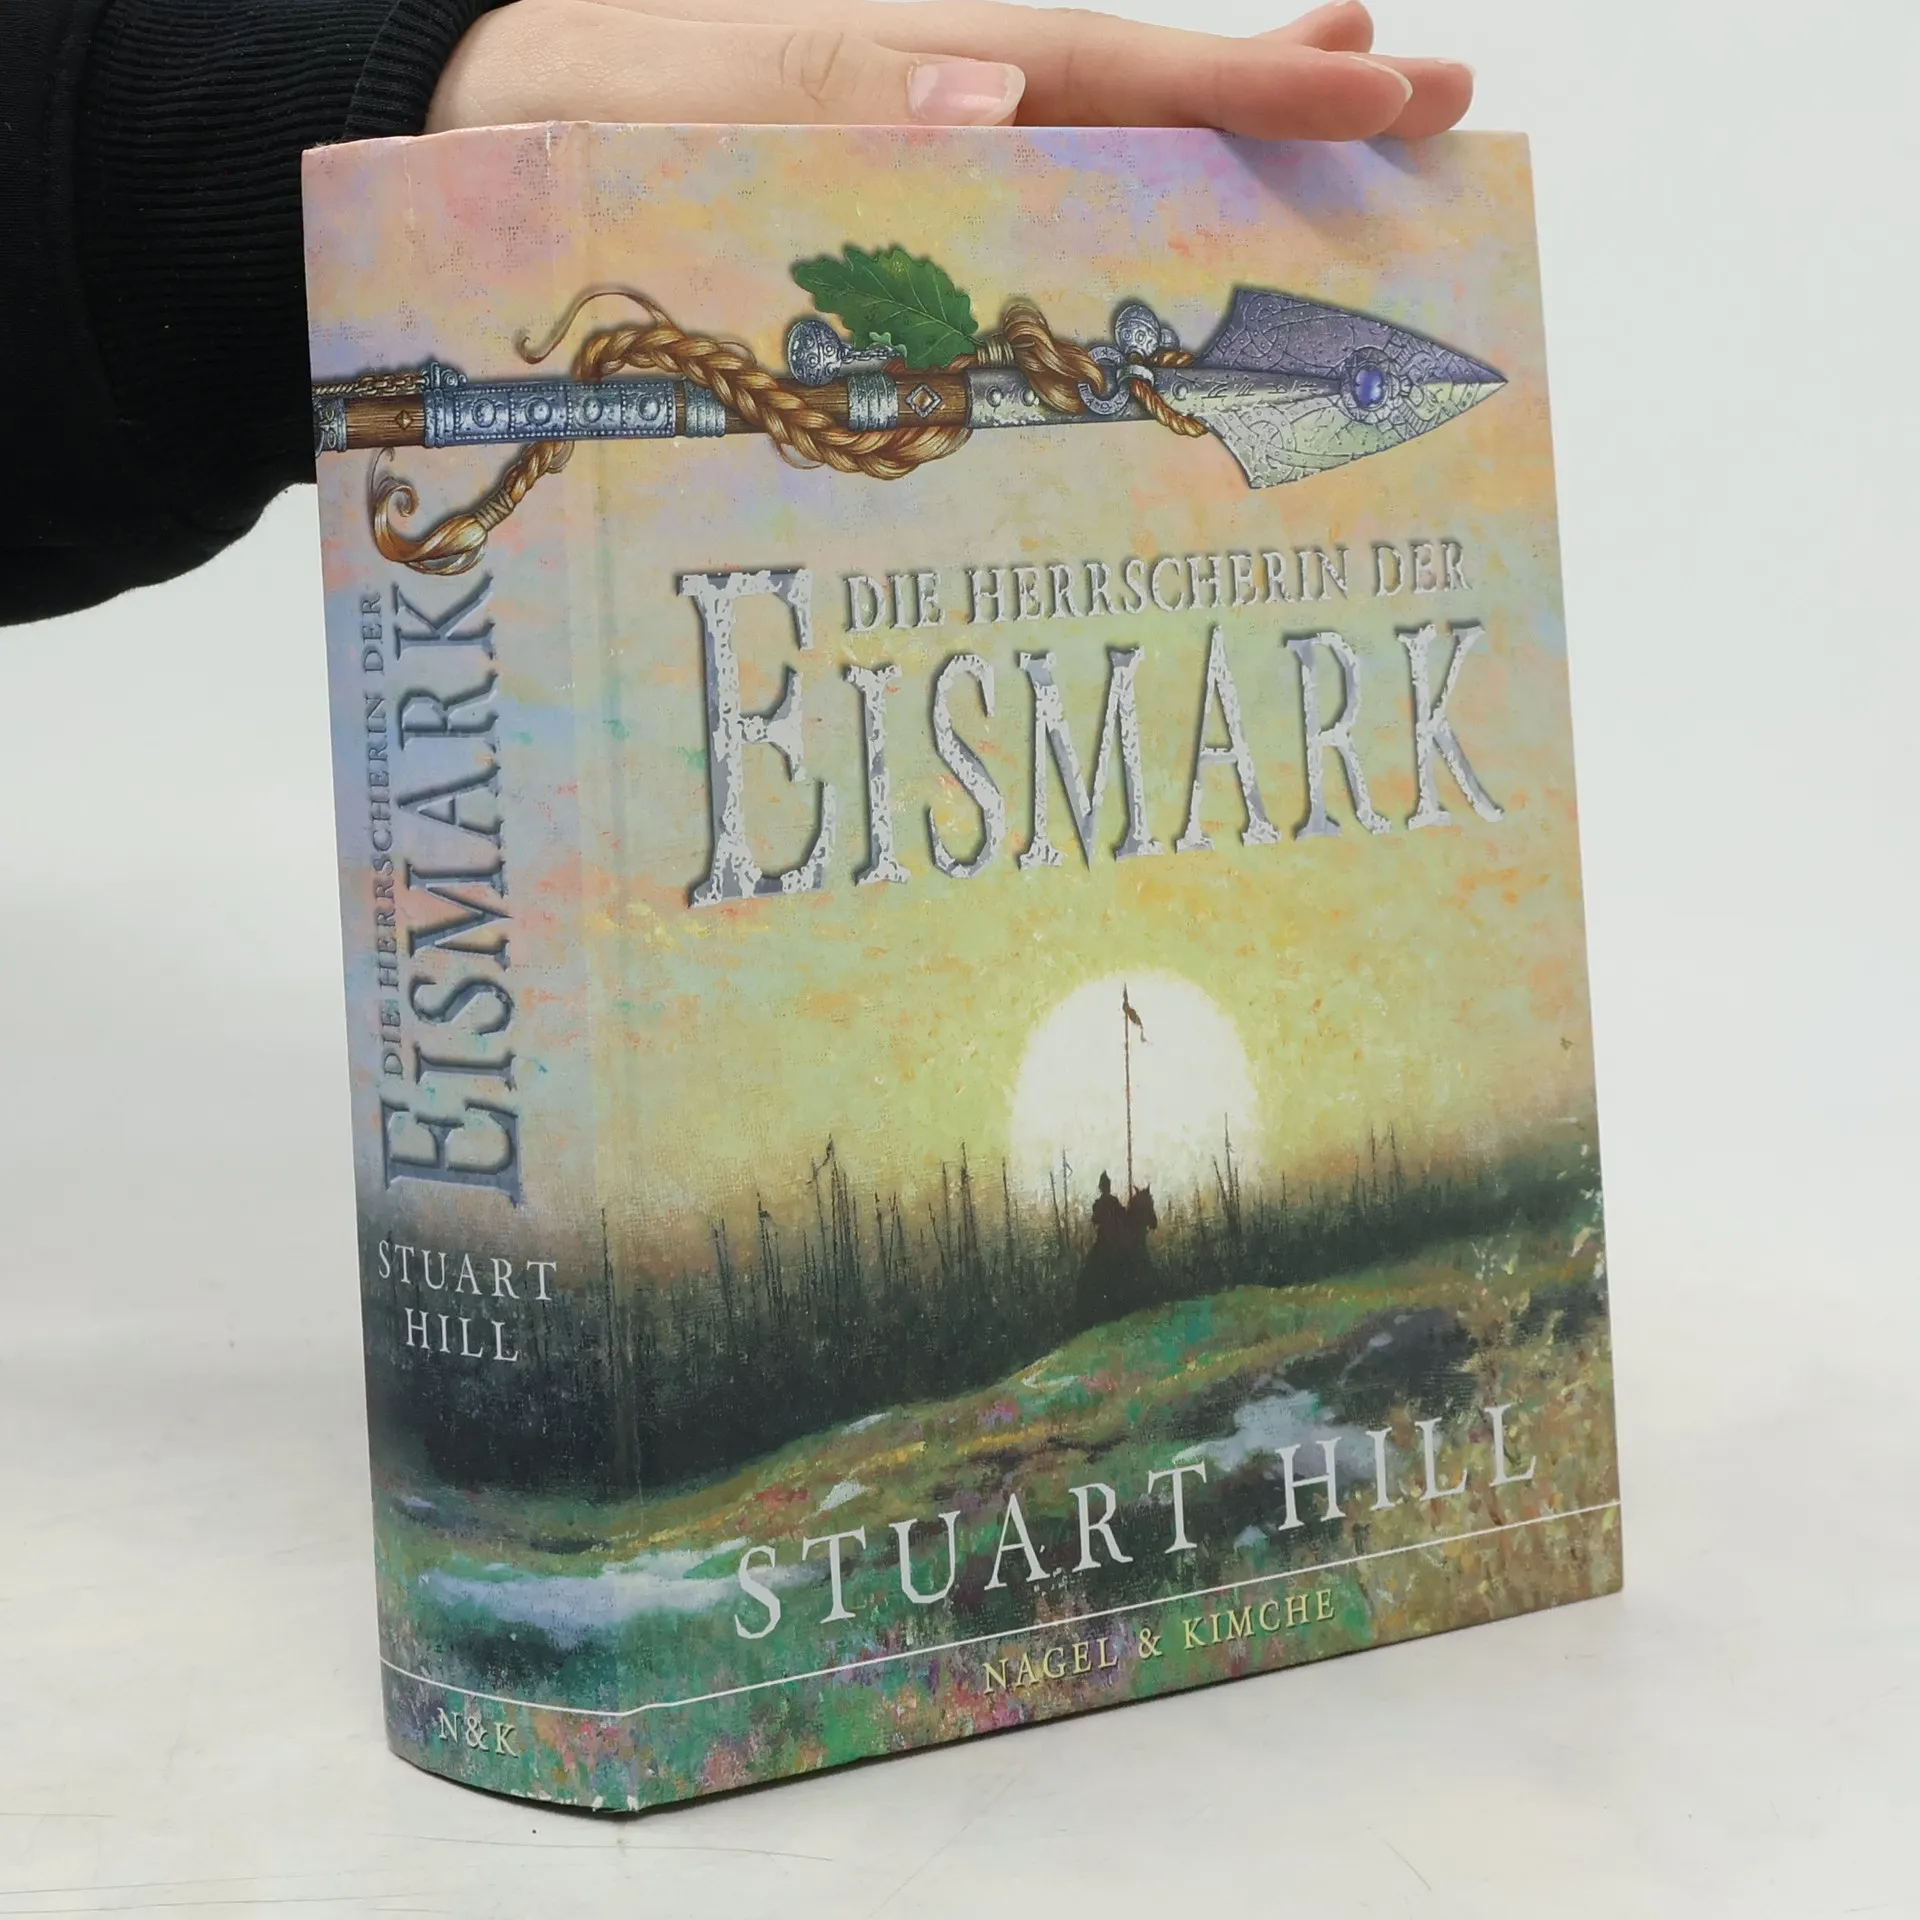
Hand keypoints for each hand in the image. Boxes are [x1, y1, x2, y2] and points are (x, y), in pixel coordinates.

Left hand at [427, 0, 1471, 139]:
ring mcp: (918, 138)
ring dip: (1221, 132)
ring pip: (1101, 135)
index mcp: (913, 65)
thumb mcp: (678, 107)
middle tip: (1440, 105)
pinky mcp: (884, 192)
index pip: (1117, 72)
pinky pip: (1022, 198)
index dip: (1258, 88)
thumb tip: (999, 89)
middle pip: (1144, 91)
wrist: (480, 115)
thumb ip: (828, 98)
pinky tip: (1139, 218)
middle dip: (1288, 97)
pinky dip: (1108, 196)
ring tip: (1348, 115)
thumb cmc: (566, 117)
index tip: (1389, 92)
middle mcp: (939, 91)